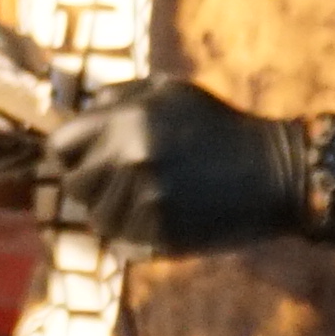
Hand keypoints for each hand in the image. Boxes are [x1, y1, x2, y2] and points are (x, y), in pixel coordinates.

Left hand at [43, 80, 313, 255]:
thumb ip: (119, 98)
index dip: (70, 154)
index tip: (85, 160)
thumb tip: (76, 114)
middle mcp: (131, 157)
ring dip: (114, 213)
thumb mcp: (171, 92)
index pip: (60, 146)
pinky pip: (122, 243)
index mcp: (128, 119)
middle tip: (122, 183)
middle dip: (91, 185)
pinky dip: (134, 236)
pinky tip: (162, 217)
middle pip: (74, 186)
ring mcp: (146, 198)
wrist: (274, 172)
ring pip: (97, 219)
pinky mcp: (162, 233)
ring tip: (146, 200)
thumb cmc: (219, 127)